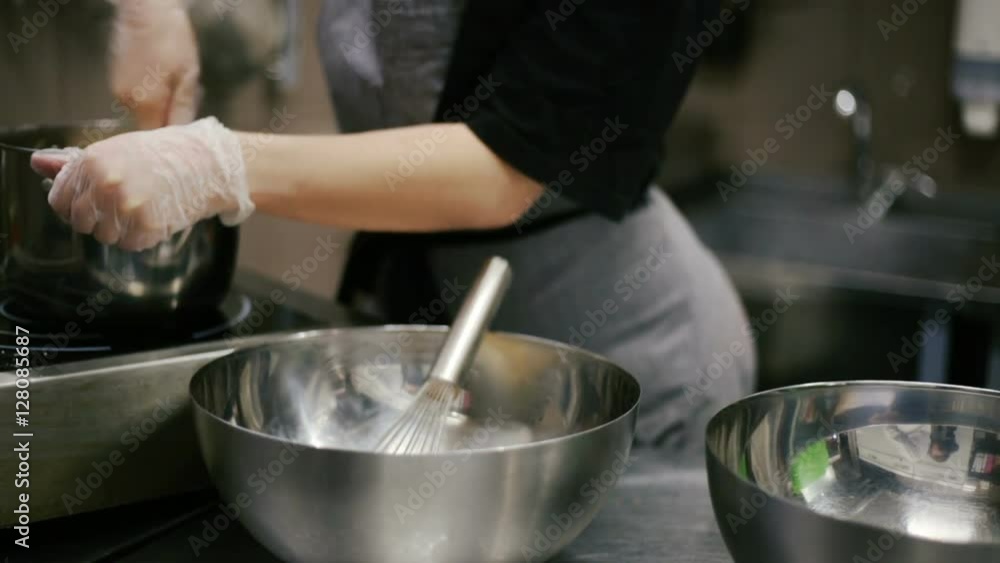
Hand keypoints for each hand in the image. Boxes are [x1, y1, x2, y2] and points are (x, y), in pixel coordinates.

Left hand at [31, 118, 253, 250]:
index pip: (60, 201)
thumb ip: (72, 162)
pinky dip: (140, 236)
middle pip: (81, 223)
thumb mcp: (113, 150)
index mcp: (91, 163)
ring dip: (120, 229)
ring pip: (105, 236)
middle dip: (98, 219)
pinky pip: (129, 244)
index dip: (75, 206)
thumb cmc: (160, 155)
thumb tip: (38, 163)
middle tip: (122, 205)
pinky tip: (154, 216)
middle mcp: (105, 184)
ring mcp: (125, 207)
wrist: (204, 164)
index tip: (92, 203)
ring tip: (142, 208)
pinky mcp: (146, 226)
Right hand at [110, 0, 200, 128]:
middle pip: (148, 125)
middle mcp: (126, 102)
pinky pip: (135, 99)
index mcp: (146, 104)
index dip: (171, 138)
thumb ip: (183, 108)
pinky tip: (158, 81)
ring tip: (172, 89)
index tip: (184, 136)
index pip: (156, 136)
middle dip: (166, 122)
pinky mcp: (115, 80)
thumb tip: (182, 135)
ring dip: (157, 108)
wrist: (145, 9)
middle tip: (184, 108)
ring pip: (142, 112)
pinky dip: (148, 97)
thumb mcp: (187, 75)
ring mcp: (118, 91)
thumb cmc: (171, 39)